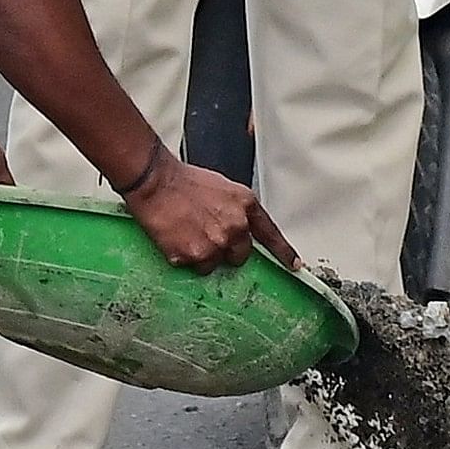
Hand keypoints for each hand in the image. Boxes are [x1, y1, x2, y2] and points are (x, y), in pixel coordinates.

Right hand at [119, 145, 297, 273]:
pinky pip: (197, 267)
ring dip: (204, 255)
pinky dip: (186, 258)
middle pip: (241, 254)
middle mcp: (236, 226)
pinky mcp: (197, 255)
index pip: (270, 234)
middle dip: (226, 250)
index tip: (294, 265)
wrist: (156, 182)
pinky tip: (177, 239)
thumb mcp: (222, 188)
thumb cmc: (183, 181)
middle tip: (205, 234)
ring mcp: (217, 242)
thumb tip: (238, 226)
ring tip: (188, 233)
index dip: (283, 252)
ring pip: (216, 263)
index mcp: (245, 205)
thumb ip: (235, 209)